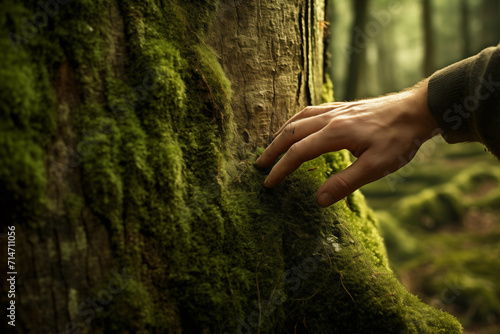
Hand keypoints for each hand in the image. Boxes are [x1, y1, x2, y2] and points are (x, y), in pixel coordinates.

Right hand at [255, 81, 439, 206]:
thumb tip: (318, 200)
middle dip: (273, 150)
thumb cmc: (399, 140)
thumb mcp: (377, 167)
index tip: (268, 183)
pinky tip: (296, 127)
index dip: (281, 169)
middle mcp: (330, 118)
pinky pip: (310, 111)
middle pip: (291, 132)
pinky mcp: (342, 106)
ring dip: (281, 134)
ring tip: (271, 147)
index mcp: (336, 133)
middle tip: (259, 165)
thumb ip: (346, 183)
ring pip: (298, 119)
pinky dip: (295, 121)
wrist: (417, 110)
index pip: (298, 153)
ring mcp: (335, 109)